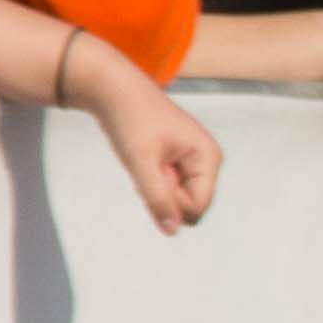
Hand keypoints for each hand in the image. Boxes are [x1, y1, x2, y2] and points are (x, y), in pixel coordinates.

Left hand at [64, 34, 221, 231]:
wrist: (114, 90)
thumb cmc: (130, 120)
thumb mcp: (140, 162)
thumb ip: (157, 198)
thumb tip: (173, 231)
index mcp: (209, 157)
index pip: (197, 207)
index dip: (170, 202)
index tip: (150, 175)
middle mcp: (208, 159)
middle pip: (189, 205)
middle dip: (163, 193)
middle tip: (146, 164)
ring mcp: (194, 160)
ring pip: (176, 198)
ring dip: (154, 186)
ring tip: (144, 158)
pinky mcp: (180, 160)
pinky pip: (169, 188)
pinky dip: (151, 180)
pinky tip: (143, 160)